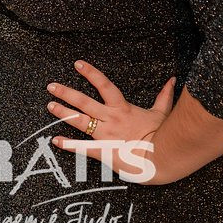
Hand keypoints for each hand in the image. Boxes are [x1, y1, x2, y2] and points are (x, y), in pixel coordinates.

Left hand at [46, 60, 174, 181]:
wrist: (161, 158)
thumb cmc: (162, 135)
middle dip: (66, 93)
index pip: (104, 85)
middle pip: (84, 102)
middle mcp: (111, 118)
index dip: (90, 73)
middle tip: (51, 86)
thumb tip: (173, 80)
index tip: (77, 64)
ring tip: (50, 106)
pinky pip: (82, 147)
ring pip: (80, 121)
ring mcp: (105, 135)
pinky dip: (68, 144)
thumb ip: (164, 95)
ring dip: (64, 113)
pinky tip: (55, 140)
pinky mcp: (103, 151)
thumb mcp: (162, 112)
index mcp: (122, 107)